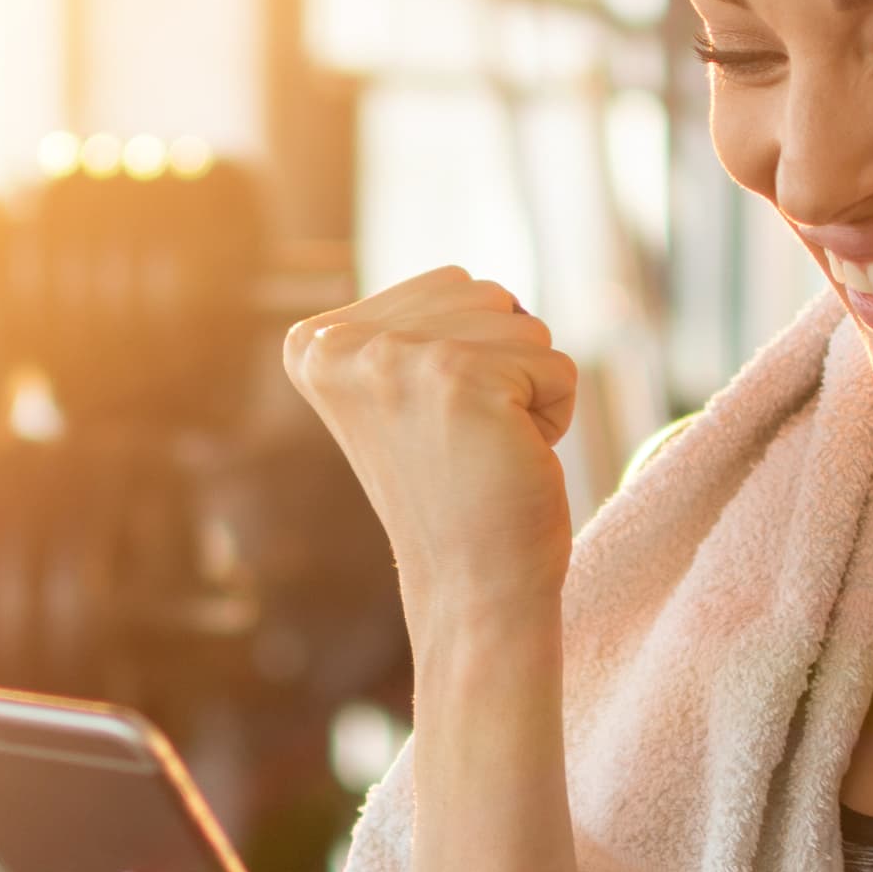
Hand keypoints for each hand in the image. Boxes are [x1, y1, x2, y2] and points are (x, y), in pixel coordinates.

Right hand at [284, 269, 577, 639]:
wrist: (470, 586)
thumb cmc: (452, 489)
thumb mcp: (402, 391)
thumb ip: (416, 328)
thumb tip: (490, 294)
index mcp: (314, 343)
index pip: (449, 285)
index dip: (468, 354)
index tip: (431, 424)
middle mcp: (342, 345)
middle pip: (487, 296)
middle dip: (502, 366)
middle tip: (463, 441)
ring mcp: (397, 360)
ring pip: (525, 327)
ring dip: (527, 390)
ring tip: (484, 449)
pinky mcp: (462, 381)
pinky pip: (558, 368)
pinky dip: (555, 416)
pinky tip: (509, 460)